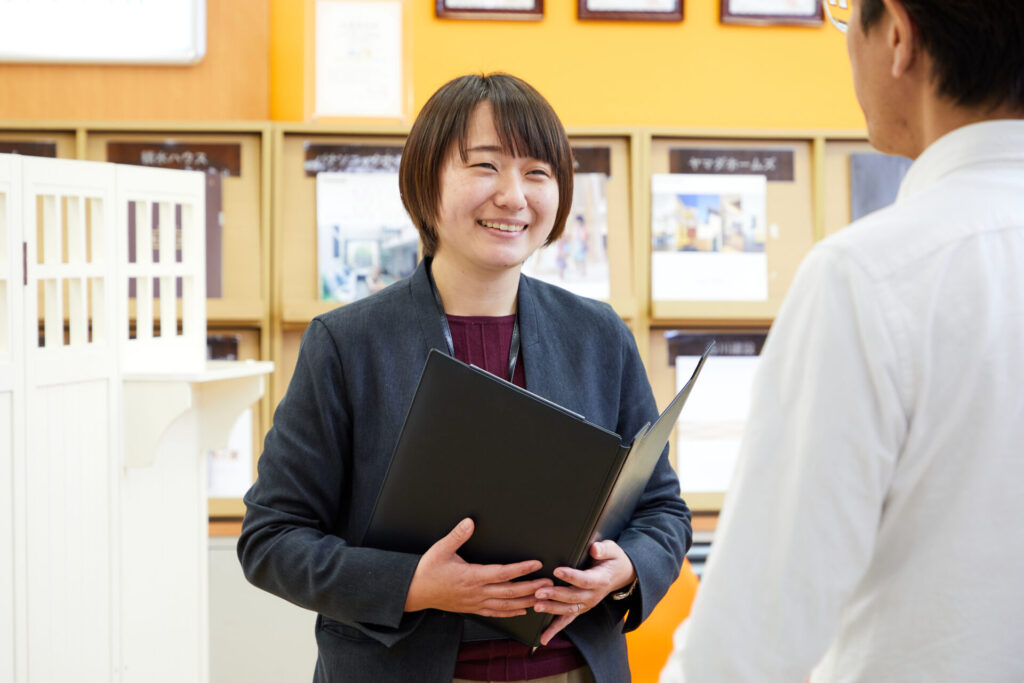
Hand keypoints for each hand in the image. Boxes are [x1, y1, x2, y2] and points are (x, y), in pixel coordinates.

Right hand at [404, 518, 552, 617]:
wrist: (414, 592)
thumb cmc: (428, 570)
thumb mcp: (441, 549)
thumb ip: (457, 535)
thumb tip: (470, 522)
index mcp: (471, 576)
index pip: (502, 573)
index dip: (521, 569)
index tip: (536, 564)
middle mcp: (476, 591)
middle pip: (510, 591)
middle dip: (531, 588)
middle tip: (548, 584)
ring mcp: (475, 602)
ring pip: (505, 605)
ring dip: (525, 602)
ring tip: (542, 598)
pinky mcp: (472, 608)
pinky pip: (495, 613)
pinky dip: (510, 612)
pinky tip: (521, 611)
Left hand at [533, 540, 635, 644]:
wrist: (621, 574)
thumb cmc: (613, 559)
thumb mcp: (612, 549)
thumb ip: (603, 549)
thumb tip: (595, 549)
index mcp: (601, 579)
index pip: (585, 580)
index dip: (571, 576)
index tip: (557, 570)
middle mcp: (594, 595)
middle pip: (573, 596)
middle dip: (555, 595)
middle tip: (539, 592)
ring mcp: (587, 604)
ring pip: (568, 609)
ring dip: (552, 609)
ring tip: (536, 606)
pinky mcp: (581, 608)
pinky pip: (567, 620)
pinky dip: (555, 629)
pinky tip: (543, 638)